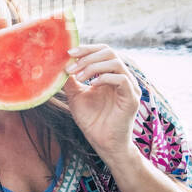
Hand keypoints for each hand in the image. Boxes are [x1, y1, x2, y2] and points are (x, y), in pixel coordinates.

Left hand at [63, 44, 140, 164]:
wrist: (103, 142)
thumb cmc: (92, 120)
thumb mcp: (76, 96)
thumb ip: (71, 80)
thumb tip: (59, 65)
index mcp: (110, 74)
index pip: (103, 51)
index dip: (87, 49)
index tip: (68, 53)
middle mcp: (122, 77)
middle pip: (110, 52)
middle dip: (87, 56)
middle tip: (70, 66)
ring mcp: (129, 87)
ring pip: (116, 63)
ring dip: (93, 66)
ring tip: (78, 77)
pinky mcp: (132, 98)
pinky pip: (122, 80)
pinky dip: (105, 77)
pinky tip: (92, 84)